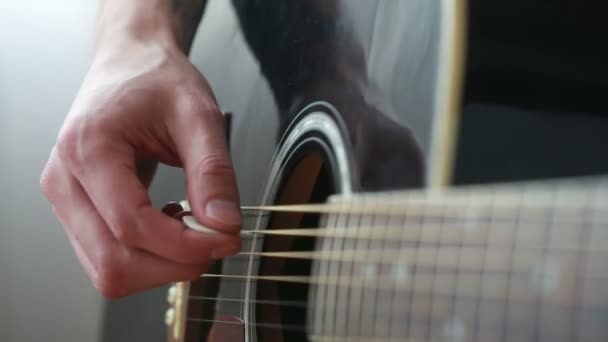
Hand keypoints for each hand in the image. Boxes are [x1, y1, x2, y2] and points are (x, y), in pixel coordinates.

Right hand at [40, 39, 240, 298]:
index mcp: (88, 148)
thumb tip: (223, 223)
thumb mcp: (197, 114)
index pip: (130, 226)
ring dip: (160, 266)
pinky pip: (107, 257)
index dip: (184, 245)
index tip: (226, 238)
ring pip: (107, 269)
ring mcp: (66, 199)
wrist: (130, 61)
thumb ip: (212, 170)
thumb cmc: (156, 78)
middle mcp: (64, 179)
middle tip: (216, 241)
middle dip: (173, 265)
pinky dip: (146, 257)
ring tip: (193, 230)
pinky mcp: (77, 210)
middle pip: (112, 262)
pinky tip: (170, 227)